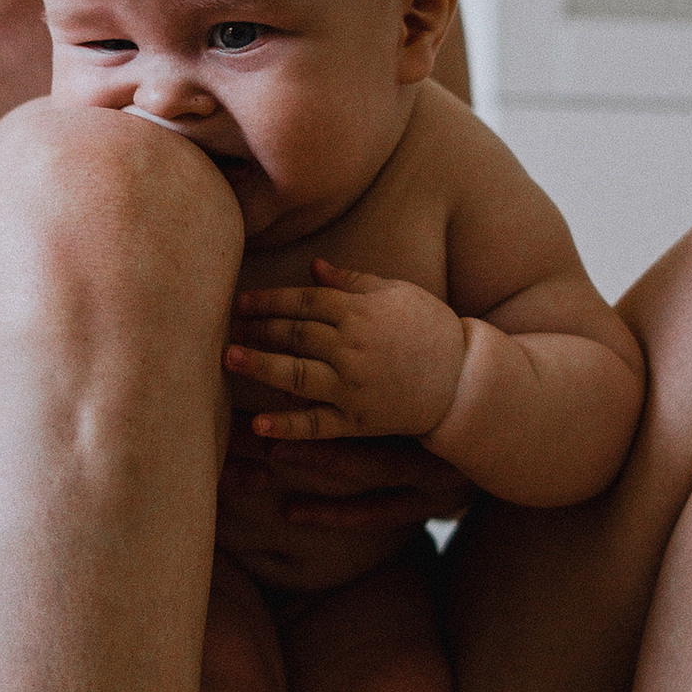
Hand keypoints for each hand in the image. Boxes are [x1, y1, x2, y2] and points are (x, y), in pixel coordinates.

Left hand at [227, 260, 467, 443]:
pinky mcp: (358, 419)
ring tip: (229, 359)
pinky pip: (317, 424)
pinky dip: (287, 426)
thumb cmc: (431, 328)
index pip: (304, 302)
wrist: (465, 377)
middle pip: (294, 334)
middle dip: (258, 329)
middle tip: (226, 327)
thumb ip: (352, 280)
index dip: (270, 300)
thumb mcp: (396, 293)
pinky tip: (259, 426)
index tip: (242, 301)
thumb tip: (313, 265)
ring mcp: (353, 385)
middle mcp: (352, 347)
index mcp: (359, 312)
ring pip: (296, 374)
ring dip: (260, 366)